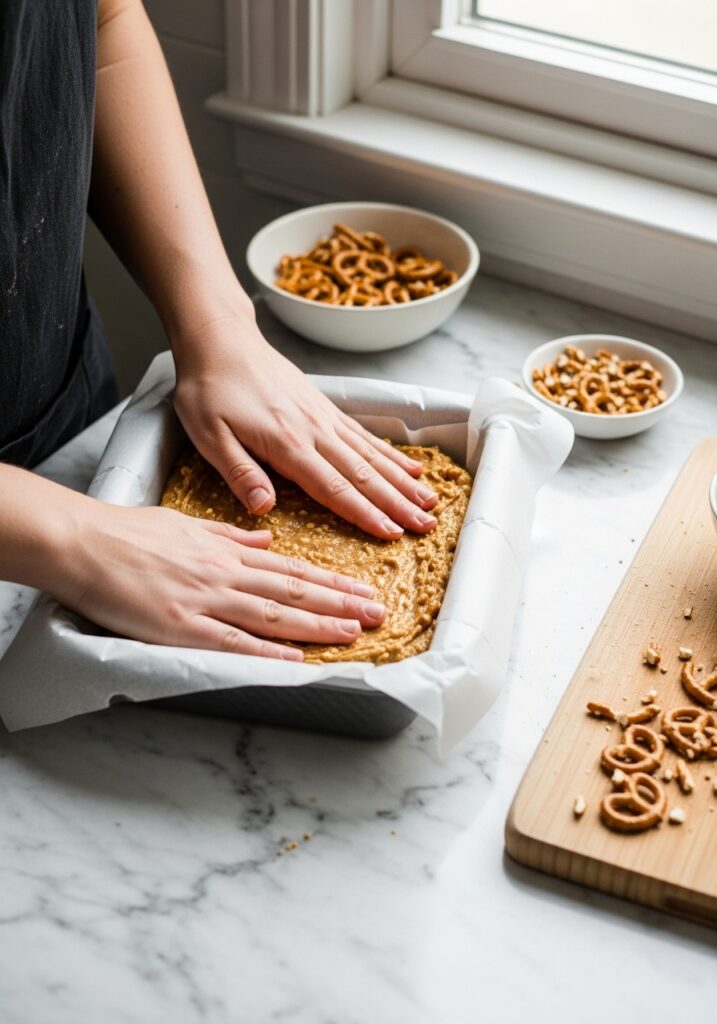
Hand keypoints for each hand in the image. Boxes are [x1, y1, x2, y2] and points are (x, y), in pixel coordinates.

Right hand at [55, 502, 385, 659]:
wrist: (83, 541)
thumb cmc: (129, 532)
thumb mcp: (187, 524)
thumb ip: (229, 535)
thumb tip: (265, 538)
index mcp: (227, 552)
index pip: (292, 569)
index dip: (331, 582)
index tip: (362, 590)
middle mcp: (225, 574)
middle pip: (293, 591)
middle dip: (339, 603)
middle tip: (377, 614)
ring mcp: (205, 600)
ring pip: (273, 614)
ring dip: (317, 624)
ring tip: (353, 632)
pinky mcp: (180, 626)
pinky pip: (231, 641)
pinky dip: (265, 651)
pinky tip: (294, 659)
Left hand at [172, 308, 438, 539]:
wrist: (220, 339)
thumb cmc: (209, 390)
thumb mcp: (209, 436)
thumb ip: (240, 473)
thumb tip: (264, 509)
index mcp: (287, 444)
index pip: (333, 488)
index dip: (364, 514)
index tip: (392, 534)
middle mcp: (315, 431)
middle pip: (364, 474)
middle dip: (398, 503)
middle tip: (426, 526)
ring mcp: (324, 417)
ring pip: (372, 455)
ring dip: (403, 481)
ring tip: (430, 501)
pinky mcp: (326, 407)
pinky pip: (364, 435)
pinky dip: (391, 453)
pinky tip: (410, 466)